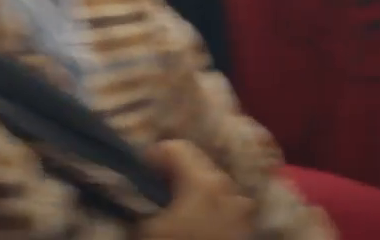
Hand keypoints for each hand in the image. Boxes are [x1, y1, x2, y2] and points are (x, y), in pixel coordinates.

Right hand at [137, 140, 254, 238]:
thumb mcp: (145, 229)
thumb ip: (137, 202)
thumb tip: (131, 190)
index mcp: (205, 183)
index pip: (175, 148)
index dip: (151, 158)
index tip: (136, 175)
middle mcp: (231, 190)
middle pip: (197, 167)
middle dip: (172, 176)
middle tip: (150, 196)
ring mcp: (244, 213)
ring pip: (212, 189)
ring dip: (190, 195)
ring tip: (172, 215)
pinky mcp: (247, 233)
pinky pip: (224, 211)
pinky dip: (207, 213)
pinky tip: (191, 229)